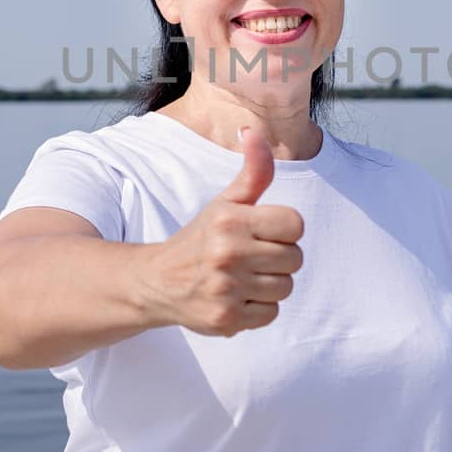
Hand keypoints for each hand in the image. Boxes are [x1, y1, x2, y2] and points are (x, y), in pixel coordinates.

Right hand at [142, 124, 304, 338]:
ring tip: (244, 278)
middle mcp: (228, 253)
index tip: (262, 232)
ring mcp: (227, 289)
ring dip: (270, 284)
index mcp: (230, 220)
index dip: (283, 229)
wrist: (156, 282)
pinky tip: (237, 298)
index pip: (295, 224)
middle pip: (295, 258)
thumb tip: (253, 131)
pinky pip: (272, 313)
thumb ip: (252, 171)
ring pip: (286, 287)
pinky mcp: (226, 320)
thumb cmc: (201, 238)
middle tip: (251, 257)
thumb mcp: (225, 202)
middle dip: (278, 258)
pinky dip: (259, 309)